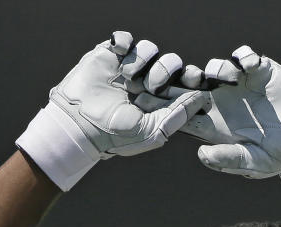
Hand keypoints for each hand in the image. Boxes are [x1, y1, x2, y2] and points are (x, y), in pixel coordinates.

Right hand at [17, 31, 210, 190]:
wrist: (79, 125)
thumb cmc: (116, 135)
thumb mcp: (153, 131)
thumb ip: (178, 114)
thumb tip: (201, 97)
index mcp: (160, 100)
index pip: (184, 82)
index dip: (192, 77)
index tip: (196, 79)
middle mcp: (146, 82)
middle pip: (171, 62)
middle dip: (167, 70)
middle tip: (152, 85)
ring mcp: (128, 68)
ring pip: (149, 48)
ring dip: (143, 60)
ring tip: (128, 78)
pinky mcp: (109, 56)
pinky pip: (125, 37)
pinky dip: (124, 41)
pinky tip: (118, 53)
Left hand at [143, 46, 280, 179]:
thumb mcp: (258, 162)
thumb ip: (230, 159)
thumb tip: (200, 154)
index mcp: (217, 126)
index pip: (184, 116)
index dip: (166, 109)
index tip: (148, 104)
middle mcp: (224, 103)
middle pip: (191, 88)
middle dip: (179, 80)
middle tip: (178, 77)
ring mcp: (240, 85)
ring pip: (214, 69)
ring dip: (216, 68)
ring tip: (229, 76)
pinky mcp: (259, 70)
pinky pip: (243, 56)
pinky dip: (242, 58)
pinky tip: (249, 67)